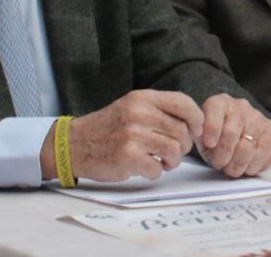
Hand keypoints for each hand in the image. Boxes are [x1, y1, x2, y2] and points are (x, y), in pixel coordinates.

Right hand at [41, 89, 203, 182]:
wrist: (73, 144)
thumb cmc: (109, 127)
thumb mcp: (132, 106)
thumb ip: (159, 110)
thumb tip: (195, 122)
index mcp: (142, 98)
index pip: (183, 102)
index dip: (196, 118)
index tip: (197, 130)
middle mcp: (139, 113)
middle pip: (182, 131)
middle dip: (184, 146)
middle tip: (173, 151)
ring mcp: (132, 135)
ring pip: (174, 150)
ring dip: (172, 161)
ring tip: (162, 161)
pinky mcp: (127, 157)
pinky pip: (158, 169)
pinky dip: (156, 172)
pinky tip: (147, 168)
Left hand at [197, 94, 270, 176]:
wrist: (237, 134)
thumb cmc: (216, 136)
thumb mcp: (201, 134)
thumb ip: (199, 136)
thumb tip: (205, 140)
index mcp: (220, 103)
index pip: (216, 109)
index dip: (212, 128)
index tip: (209, 144)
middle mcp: (241, 107)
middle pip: (232, 131)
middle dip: (224, 154)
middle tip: (219, 164)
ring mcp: (259, 118)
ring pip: (249, 146)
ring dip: (238, 164)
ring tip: (232, 170)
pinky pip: (265, 152)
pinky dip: (254, 165)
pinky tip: (247, 167)